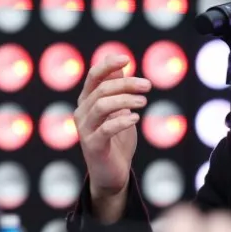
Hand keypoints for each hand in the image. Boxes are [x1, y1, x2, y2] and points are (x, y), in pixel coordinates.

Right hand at [74, 55, 150, 200]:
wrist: (112, 173)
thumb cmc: (117, 140)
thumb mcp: (119, 111)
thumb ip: (117, 89)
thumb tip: (120, 63)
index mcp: (88, 101)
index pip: (94, 76)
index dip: (108, 65)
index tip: (127, 59)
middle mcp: (82, 112)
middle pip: (102, 89)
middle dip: (127, 84)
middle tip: (148, 85)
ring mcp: (85, 129)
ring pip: (102, 105)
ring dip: (125, 100)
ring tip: (144, 101)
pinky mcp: (92, 145)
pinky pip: (105, 129)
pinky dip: (122, 121)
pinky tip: (136, 118)